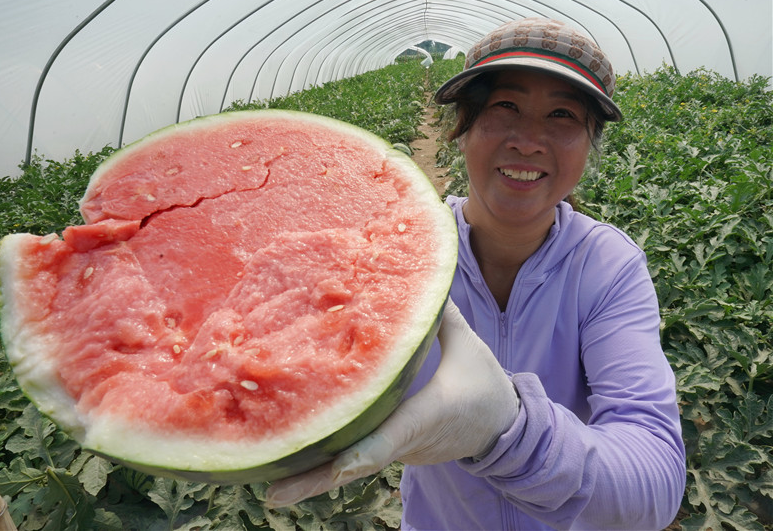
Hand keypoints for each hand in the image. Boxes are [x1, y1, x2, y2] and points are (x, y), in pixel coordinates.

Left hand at [265, 298, 519, 507]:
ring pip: (350, 465)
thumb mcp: (468, 346)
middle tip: (272, 495)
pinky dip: (326, 460)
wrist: (504, 431)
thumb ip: (438, 315)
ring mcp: (397, 452)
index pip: (391, 436)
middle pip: (355, 464)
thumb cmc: (486, 386)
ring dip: (312, 474)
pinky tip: (291, 456)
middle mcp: (406, 442)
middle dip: (314, 480)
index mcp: (426, 415)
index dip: (361, 451)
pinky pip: (355, 455)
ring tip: (268, 484)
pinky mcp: (392, 451)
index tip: (333, 467)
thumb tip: (408, 278)